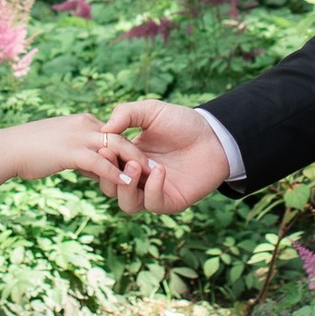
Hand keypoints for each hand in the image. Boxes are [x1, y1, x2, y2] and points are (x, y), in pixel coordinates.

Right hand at [0, 115, 144, 189]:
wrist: (6, 149)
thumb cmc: (29, 150)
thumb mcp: (61, 147)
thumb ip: (81, 154)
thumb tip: (95, 170)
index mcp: (83, 123)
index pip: (114, 133)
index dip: (128, 150)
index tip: (141, 164)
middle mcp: (85, 126)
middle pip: (121, 137)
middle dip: (138, 154)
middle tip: (155, 170)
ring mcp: (78, 137)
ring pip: (115, 147)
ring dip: (132, 162)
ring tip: (147, 177)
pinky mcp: (71, 152)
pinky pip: (99, 161)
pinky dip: (114, 172)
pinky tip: (126, 182)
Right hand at [101, 100, 231, 214]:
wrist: (214, 135)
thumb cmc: (182, 123)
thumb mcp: (151, 111)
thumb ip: (126, 113)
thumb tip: (104, 129)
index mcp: (128, 158)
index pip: (104, 167)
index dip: (100, 160)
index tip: (102, 146)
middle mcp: (138, 178)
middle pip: (110, 188)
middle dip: (108, 175)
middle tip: (113, 156)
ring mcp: (153, 191)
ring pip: (127, 203)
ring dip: (125, 187)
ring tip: (134, 165)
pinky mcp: (171, 201)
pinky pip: (153, 203)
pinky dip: (152, 188)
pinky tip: (158, 169)